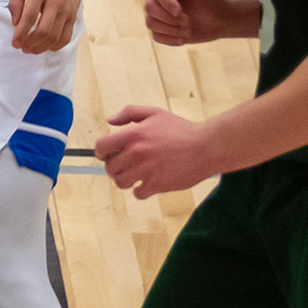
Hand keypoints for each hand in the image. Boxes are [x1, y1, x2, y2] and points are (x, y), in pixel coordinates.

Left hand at [6, 0, 86, 54]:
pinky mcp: (74, 15)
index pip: (29, 17)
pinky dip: (56, 45)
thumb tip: (15, 22)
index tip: (15, 42)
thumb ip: (15, 1)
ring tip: (31, 49)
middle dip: (31, 43)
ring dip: (42, 47)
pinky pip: (66, 36)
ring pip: (55, 36)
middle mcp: (55, 2)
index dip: (21, 33)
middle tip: (22, 48)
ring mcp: (66, 10)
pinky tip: (47, 46)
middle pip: (44, 30)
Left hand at [96, 104, 222, 197]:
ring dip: (125, 179)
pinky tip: (147, 183)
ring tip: (134, 174)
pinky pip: (138, 194)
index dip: (101, 152)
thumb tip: (110, 121)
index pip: (101, 147)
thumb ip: (129, 113)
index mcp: (132, 135)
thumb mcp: (154, 113)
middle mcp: (136, 153)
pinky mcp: (158, 185)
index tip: (106, 154)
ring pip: (121, 182)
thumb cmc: (181, 130)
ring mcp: (146, 170)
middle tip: (124, 165)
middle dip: (114, 166)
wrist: (207, 147)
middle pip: (110, 167)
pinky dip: (140, 190)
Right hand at [145, 0, 251, 44]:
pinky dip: (169, 39)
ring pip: (151, 23)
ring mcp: (158, 14)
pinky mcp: (162, 29)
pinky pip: (156, 36)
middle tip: (188, 21)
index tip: (179, 11)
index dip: (165, 2)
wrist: (220, 18)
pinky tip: (183, 39)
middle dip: (169, 18)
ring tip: (188, 28)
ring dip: (171, 29)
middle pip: (149, 8)